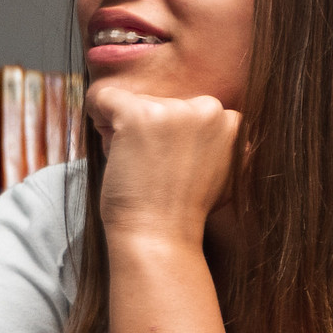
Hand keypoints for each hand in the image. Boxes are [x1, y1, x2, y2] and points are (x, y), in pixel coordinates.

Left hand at [83, 80, 241, 244]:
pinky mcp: (140, 113)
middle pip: (166, 103)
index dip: (176, 137)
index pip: (192, 112)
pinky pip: (104, 97)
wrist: (161, 235)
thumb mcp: (224, 172)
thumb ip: (220, 144)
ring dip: (129, 129)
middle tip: (155, 166)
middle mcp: (211, 110)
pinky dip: (98, 115)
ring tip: (139, 165)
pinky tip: (110, 146)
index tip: (173, 165)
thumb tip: (211, 124)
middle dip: (154, 127)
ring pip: (137, 102)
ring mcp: (176, 110)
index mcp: (235, 123)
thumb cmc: (185, 210)